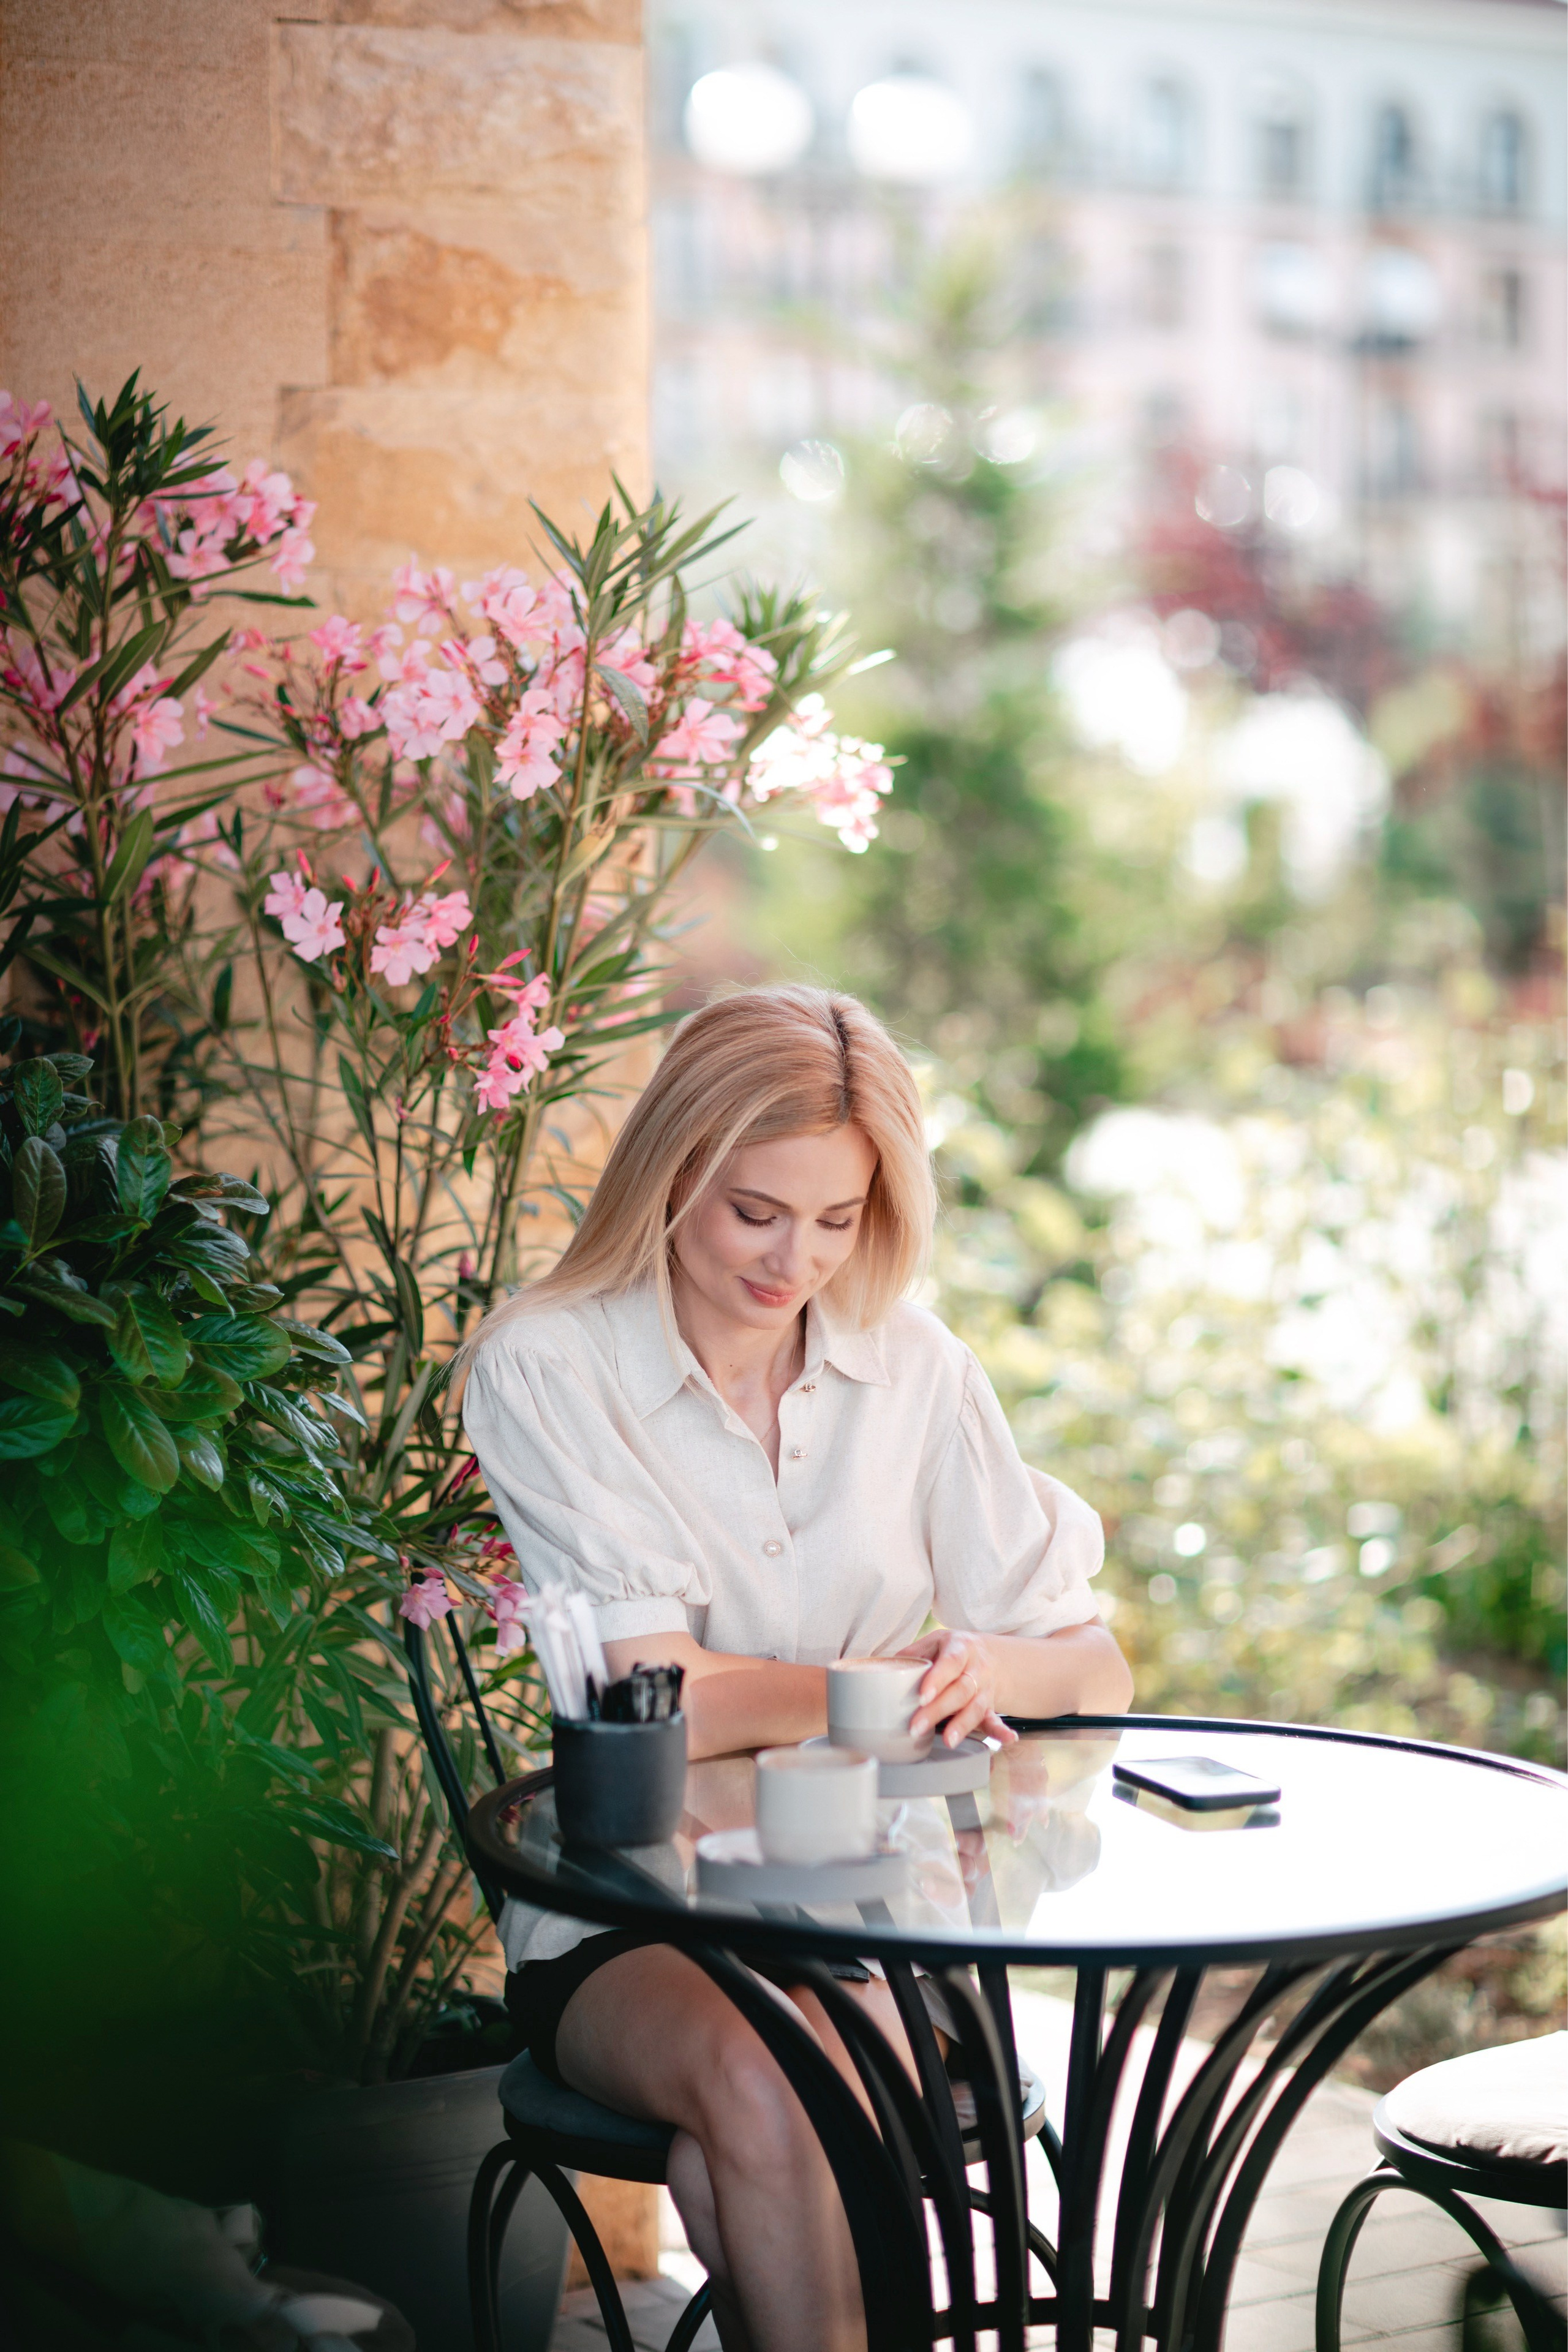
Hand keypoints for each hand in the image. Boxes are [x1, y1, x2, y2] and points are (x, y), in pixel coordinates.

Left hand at [900, 1630, 1017, 1750]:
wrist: (989, 1655)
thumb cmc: (952, 1650)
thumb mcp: (934, 1642)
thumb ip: (913, 1654)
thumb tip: (885, 1669)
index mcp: (961, 1647)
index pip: (950, 1662)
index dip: (937, 1679)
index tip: (922, 1696)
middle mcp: (977, 1668)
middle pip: (960, 1690)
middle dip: (939, 1710)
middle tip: (916, 1727)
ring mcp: (985, 1688)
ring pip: (975, 1707)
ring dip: (962, 1725)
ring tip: (949, 1740)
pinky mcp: (990, 1706)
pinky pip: (996, 1719)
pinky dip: (1001, 1731)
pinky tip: (1008, 1739)